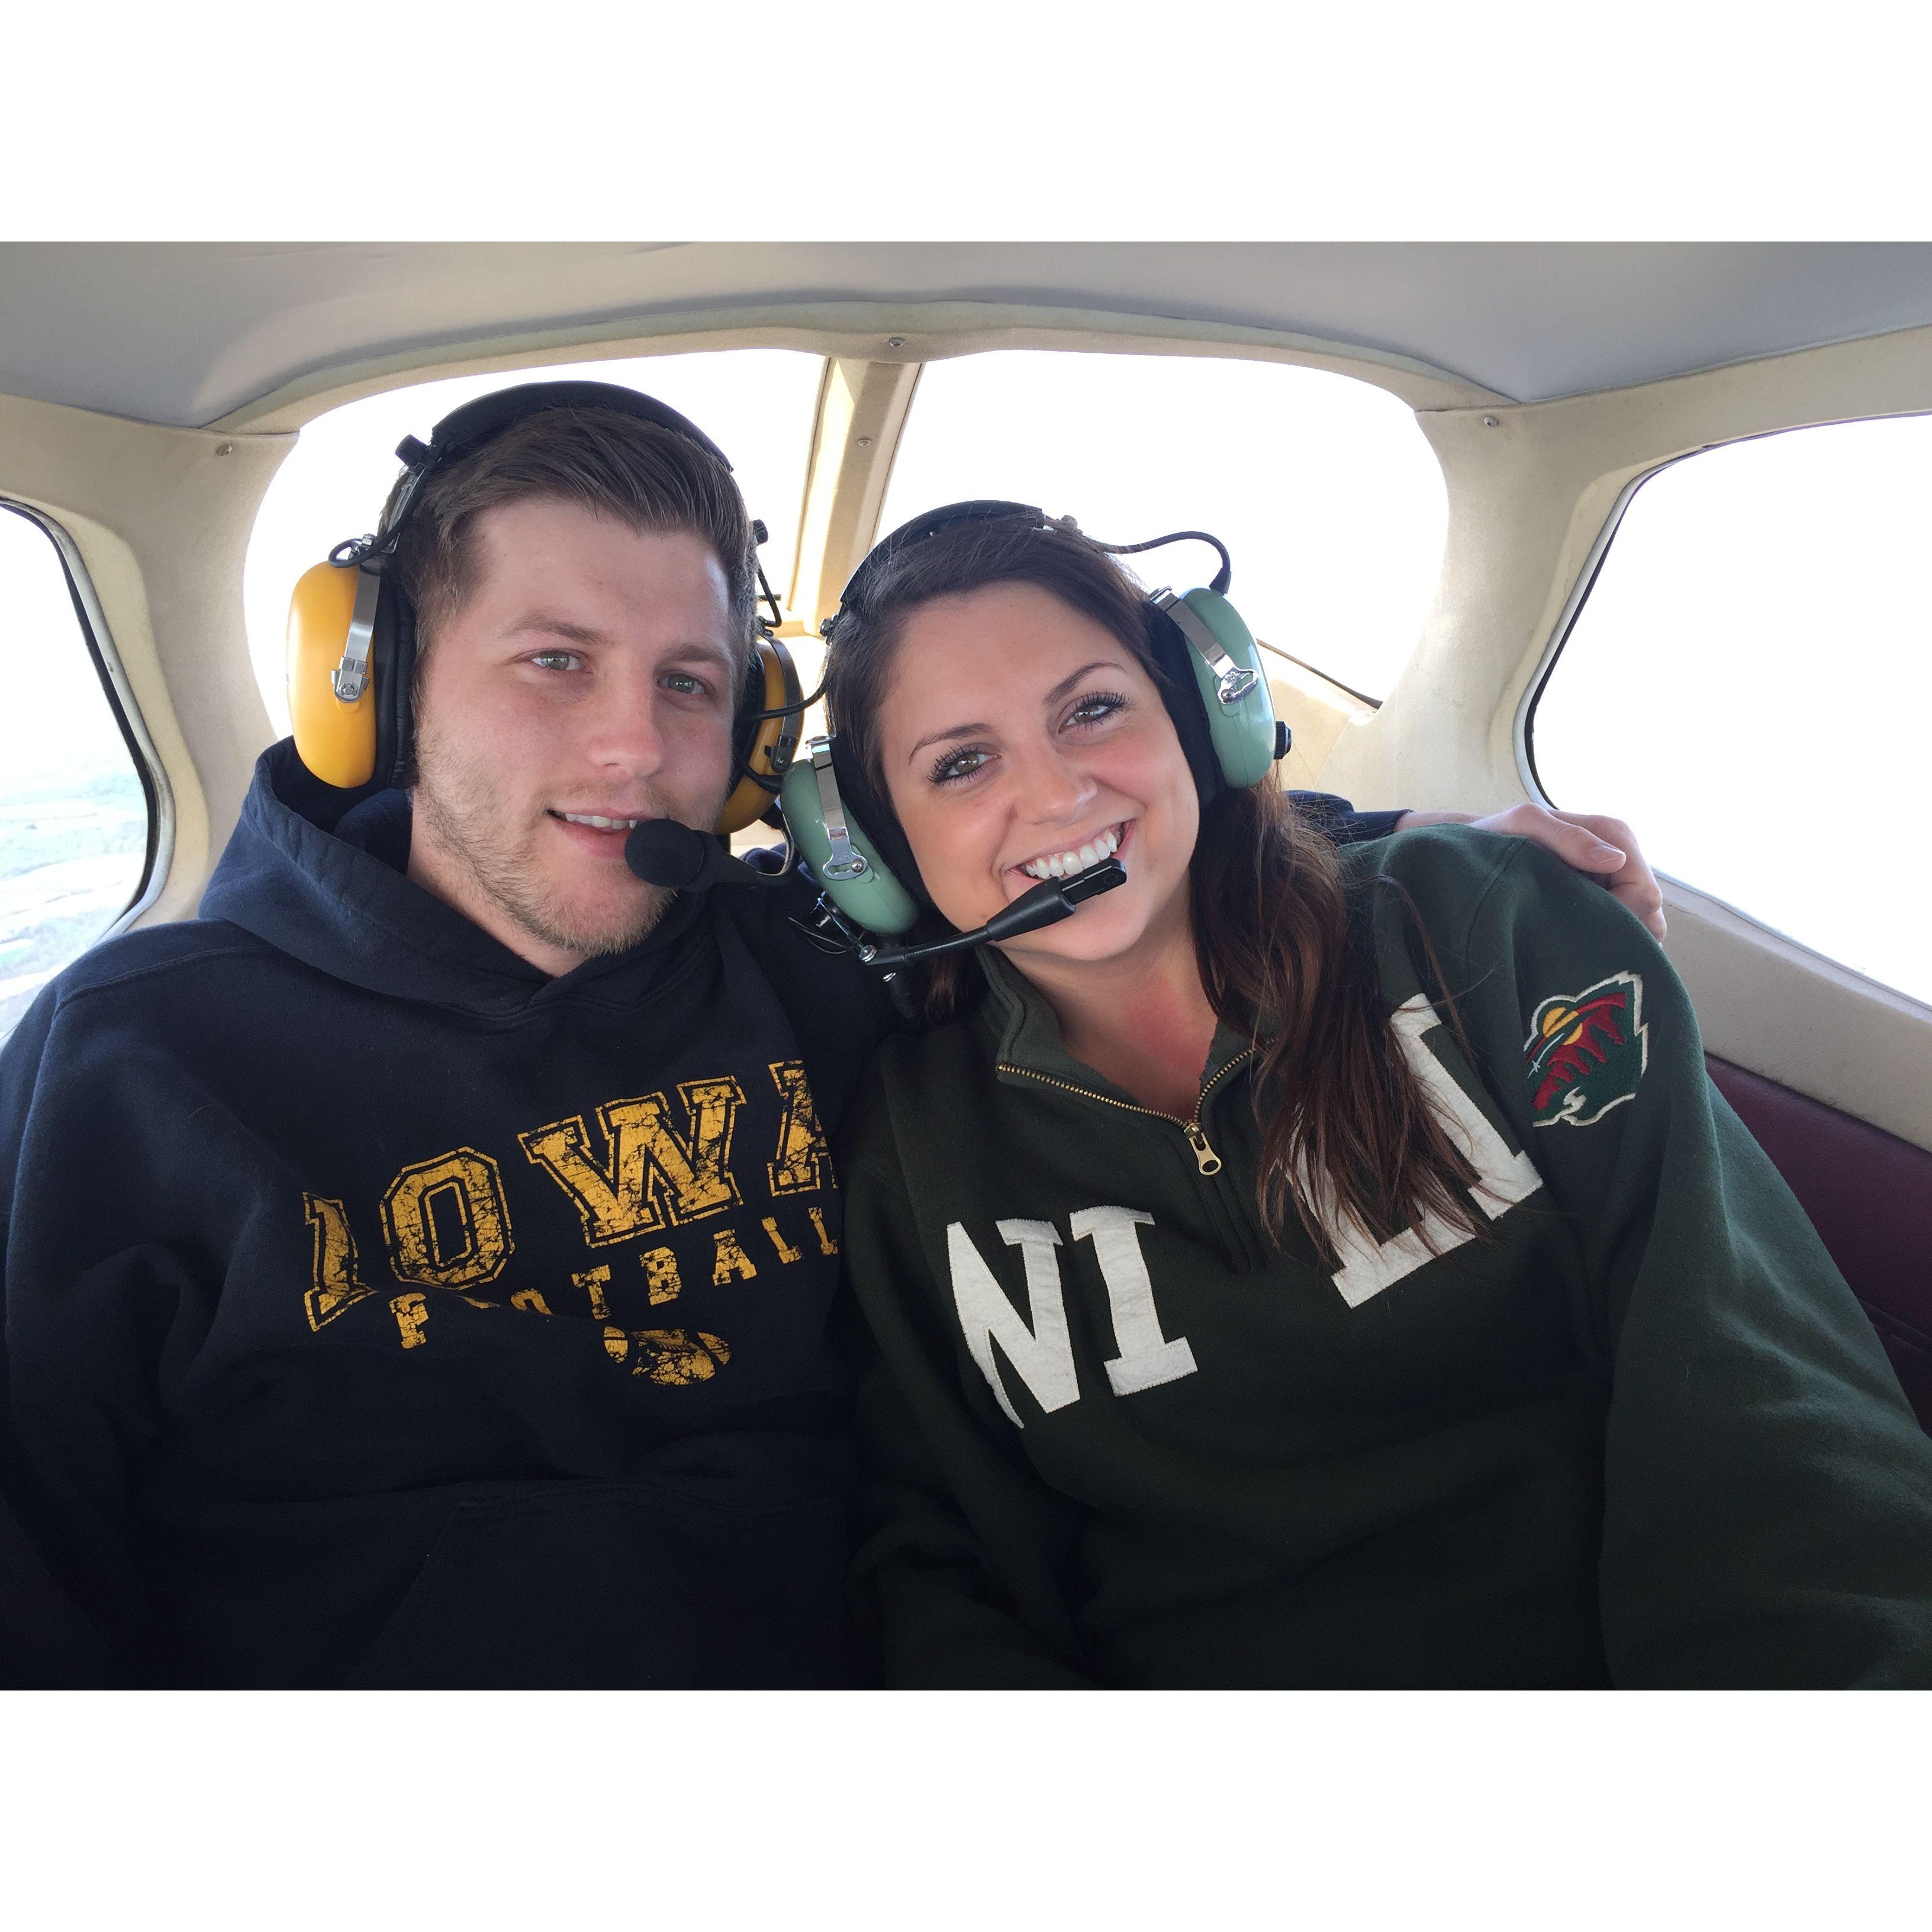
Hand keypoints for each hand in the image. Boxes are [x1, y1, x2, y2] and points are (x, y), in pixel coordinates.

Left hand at [1393, 804, 1665, 940]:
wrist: (1473, 854)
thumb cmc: (1496, 837)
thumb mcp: (1524, 825)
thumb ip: (1566, 837)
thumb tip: (1614, 860)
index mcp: (1615, 836)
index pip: (1646, 894)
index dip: (1623, 919)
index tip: (1583, 930)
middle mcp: (1621, 862)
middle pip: (1650, 916)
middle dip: (1622, 935)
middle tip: (1576, 946)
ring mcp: (1612, 887)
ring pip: (1639, 930)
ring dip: (1612, 943)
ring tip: (1571, 948)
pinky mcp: (1597, 907)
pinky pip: (1618, 935)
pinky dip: (1602, 946)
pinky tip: (1573, 950)